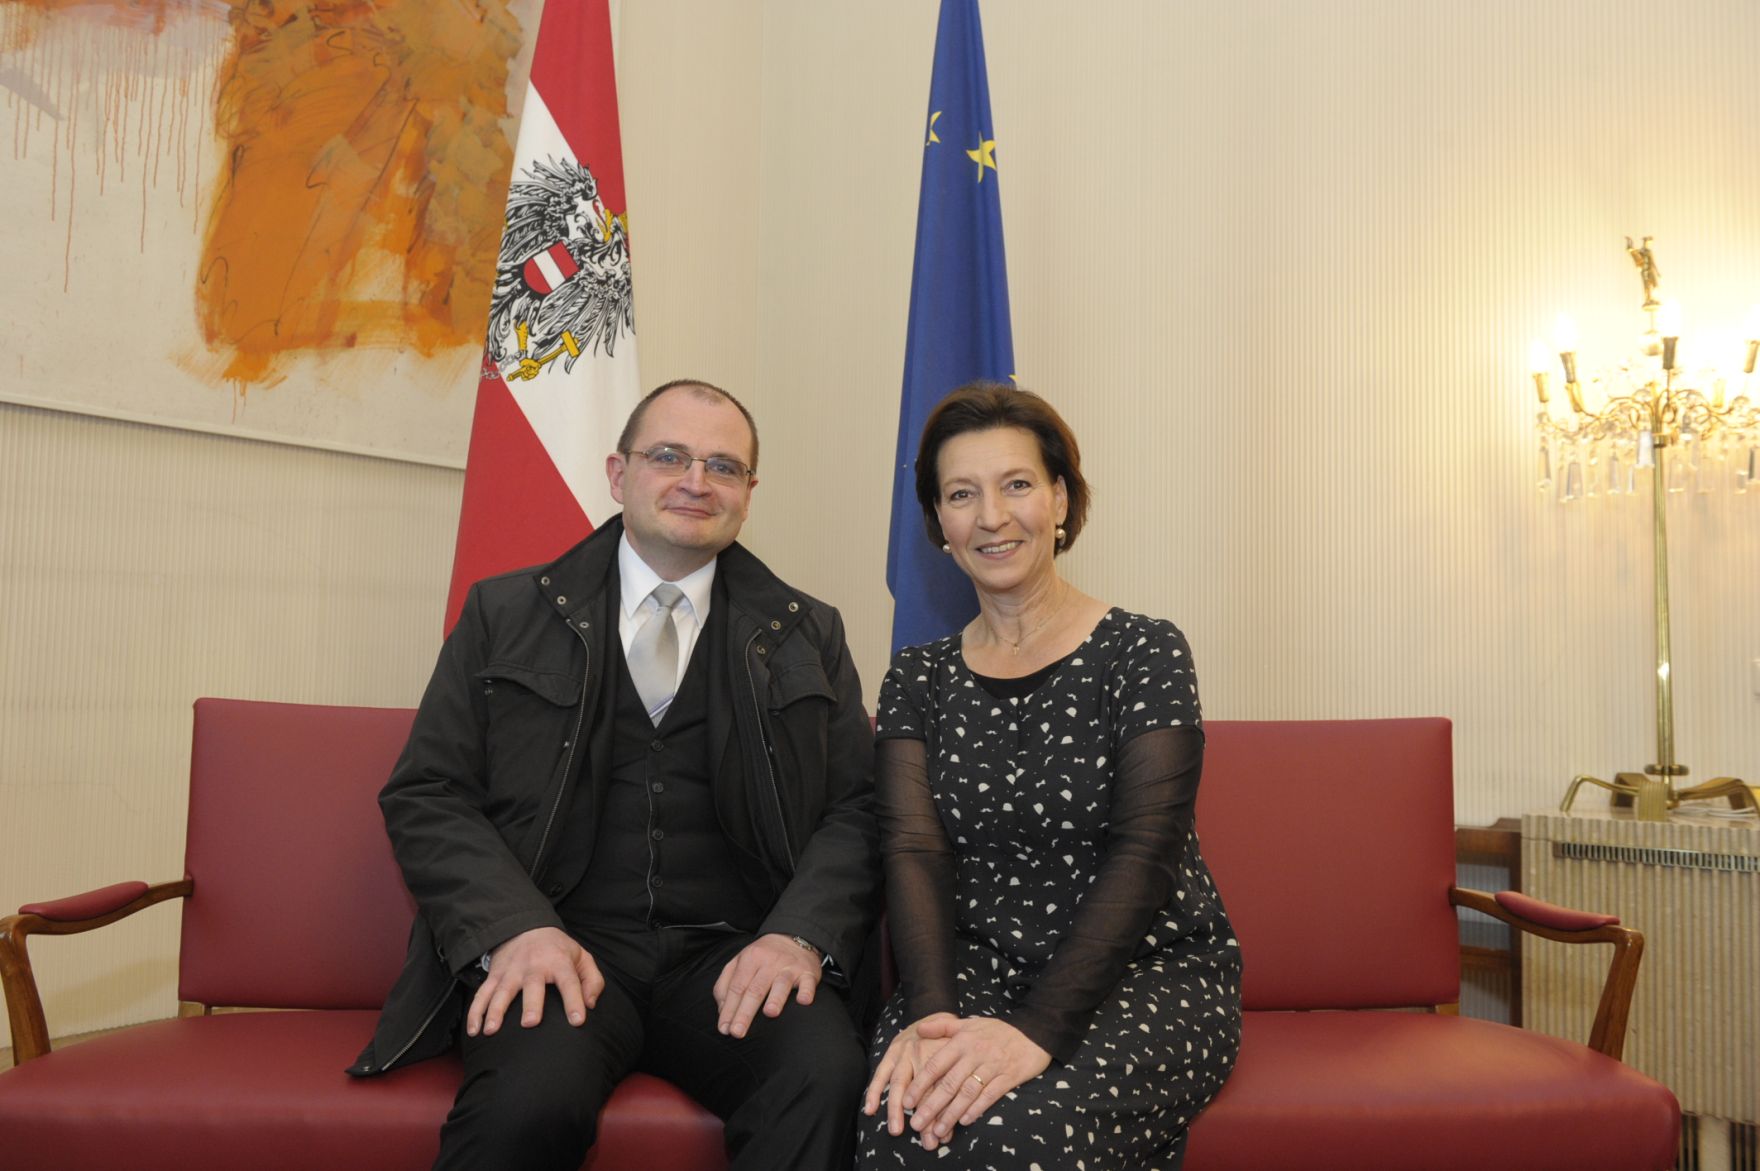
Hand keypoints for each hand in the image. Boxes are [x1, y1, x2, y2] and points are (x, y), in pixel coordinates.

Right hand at [466, 926, 603, 1037]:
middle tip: (530, 1023)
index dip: (574, 1001)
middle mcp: (534, 966)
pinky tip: (474, 1031)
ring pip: (502, 992)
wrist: (526, 927)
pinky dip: (475, 1012)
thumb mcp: (581, 957)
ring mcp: (511, 971)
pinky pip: (482, 995)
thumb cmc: (557, 950)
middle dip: (531, 1004)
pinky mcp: (495, 976)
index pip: (569, 982)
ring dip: (495, 1011)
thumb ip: (592, 980)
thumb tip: (591, 1004)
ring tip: (491, 1031)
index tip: (577, 1021)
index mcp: (559, 962)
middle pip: (532, 985)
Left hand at [711, 933, 822, 1037]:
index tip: (724, 1029)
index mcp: (750, 959)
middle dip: (745, 1012)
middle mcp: (769, 962)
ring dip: (776, 998)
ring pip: (781, 983)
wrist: (794, 938)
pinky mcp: (808, 972)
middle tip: (738, 1032)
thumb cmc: (762, 957)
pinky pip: (808, 982)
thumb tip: (723, 1011)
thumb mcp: (740, 963)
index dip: (729, 1009)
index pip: (737, 987)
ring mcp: (789, 966)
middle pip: (755, 989)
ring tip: (770, 1013)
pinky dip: (806, 991)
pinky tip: (803, 1001)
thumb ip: (726, 985)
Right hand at [861, 1013, 957, 1144]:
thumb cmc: (949, 1042)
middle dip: (922, 1118)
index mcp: (943, 1057)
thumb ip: (959, 1083)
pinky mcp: (890, 1054)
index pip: (942, 1090)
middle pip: (922, 1091)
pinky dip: (874, 1092)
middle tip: (924, 1141)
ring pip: (899, 1084)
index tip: (943, 1137)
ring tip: (895, 1130)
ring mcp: (904, 1054)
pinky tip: (870, 1110)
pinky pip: (880, 1074)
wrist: (931, 1012)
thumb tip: (963, 1116)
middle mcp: (922, 1055)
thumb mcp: (959, 1058)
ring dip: (895, 1109)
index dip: (943, 1115)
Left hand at [901, 1016, 1051, 1149]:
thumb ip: (942, 1027)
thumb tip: (919, 1030)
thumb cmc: (997, 1030)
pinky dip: (977, 1109)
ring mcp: (992, 1066)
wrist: (1034, 1032)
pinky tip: (964, 1121)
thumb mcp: (969, 1023)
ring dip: (951, 1113)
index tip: (907, 1100)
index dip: (921, 1083)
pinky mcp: (1008, 1077)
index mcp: (963, 1041)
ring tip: (938, 1130)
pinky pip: (990, 1096)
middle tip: (917, 1123)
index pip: (936, 1064)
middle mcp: (975, 1054)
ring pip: (967, 1093)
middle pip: (949, 1083)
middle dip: (931, 1105)